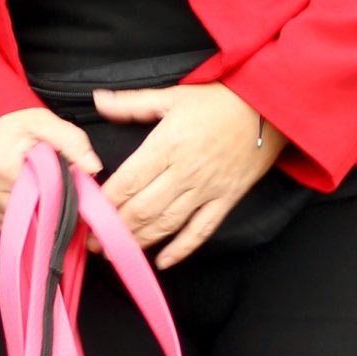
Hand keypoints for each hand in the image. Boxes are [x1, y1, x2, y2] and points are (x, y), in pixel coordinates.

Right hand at [0, 109, 102, 231]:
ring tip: (46, 198)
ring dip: (36, 217)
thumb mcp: (43, 122)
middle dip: (52, 212)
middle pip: (32, 217)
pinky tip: (30, 201)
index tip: (78, 199)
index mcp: (4, 170)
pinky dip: (21, 217)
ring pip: (19, 225)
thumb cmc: (8, 118)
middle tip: (66, 199)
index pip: (44, 201)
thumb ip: (72, 142)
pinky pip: (6, 224)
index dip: (65, 202)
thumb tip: (93, 168)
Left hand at [92, 83, 285, 267]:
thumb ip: (132, 103)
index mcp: (167, 145)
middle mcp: (185, 171)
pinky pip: (201, 231)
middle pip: (143, 209)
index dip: (106, 201)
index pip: (129, 181)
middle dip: (114, 228)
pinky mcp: (226, 200)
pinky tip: (163, 260)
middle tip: (93, 241)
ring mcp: (207, 189)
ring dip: (139, 241)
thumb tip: (98, 100)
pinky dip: (181, 249)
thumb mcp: (173, 95)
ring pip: (167, 223)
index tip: (87, 212)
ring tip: (117, 252)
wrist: (269, 107)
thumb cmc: (221, 99)